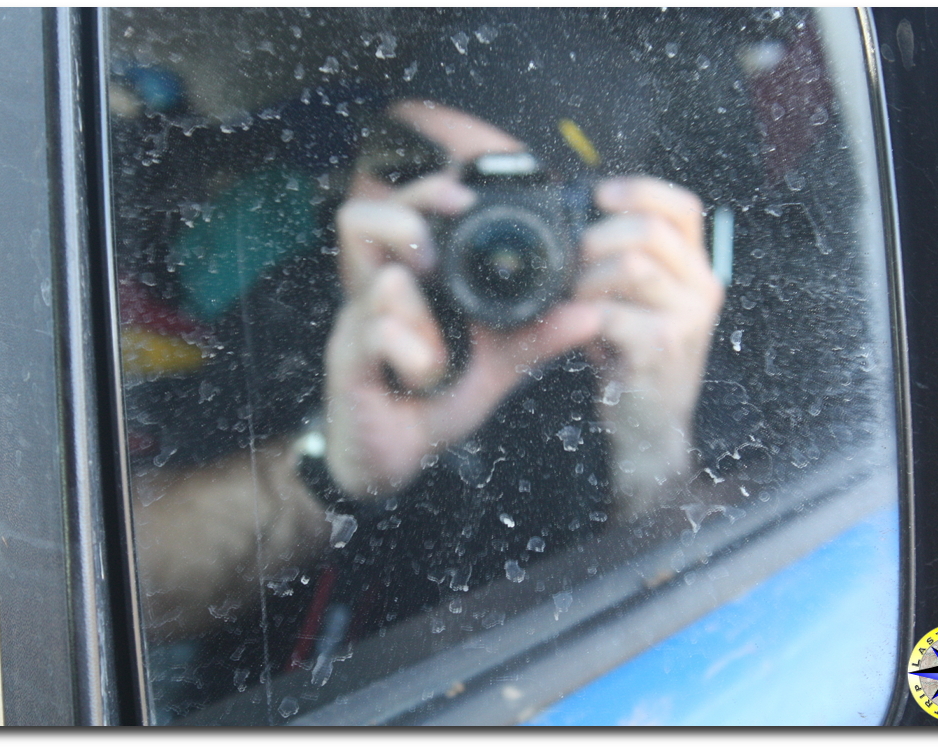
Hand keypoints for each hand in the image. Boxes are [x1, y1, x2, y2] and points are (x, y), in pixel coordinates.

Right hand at [324, 173, 599, 497]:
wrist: (390, 458)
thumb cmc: (433, 400)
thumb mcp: (494, 365)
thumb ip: (535, 337)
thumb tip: (590, 313)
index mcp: (410, 281)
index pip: (402, 210)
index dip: (429, 191)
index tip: (464, 199)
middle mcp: (375, 293)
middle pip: (360, 220)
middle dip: (406, 224)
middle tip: (434, 260)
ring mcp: (355, 324)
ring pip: (384, 284)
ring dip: (420, 316)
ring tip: (437, 352)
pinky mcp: (346, 361)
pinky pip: (380, 334)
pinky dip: (415, 357)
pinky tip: (424, 380)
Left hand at [577, 176, 724, 511]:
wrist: (648, 425)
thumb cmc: (632, 356)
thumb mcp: (635, 300)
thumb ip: (621, 260)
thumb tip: (573, 216)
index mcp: (696, 269)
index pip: (682, 207)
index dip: (639, 190)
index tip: (597, 194)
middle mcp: (702, 289)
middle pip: (651, 230)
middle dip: (598, 237)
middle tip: (571, 261)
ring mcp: (687, 320)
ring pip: (632, 266)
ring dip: (587, 277)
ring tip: (572, 299)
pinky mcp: (661, 349)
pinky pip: (613, 313)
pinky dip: (580, 314)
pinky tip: (570, 325)